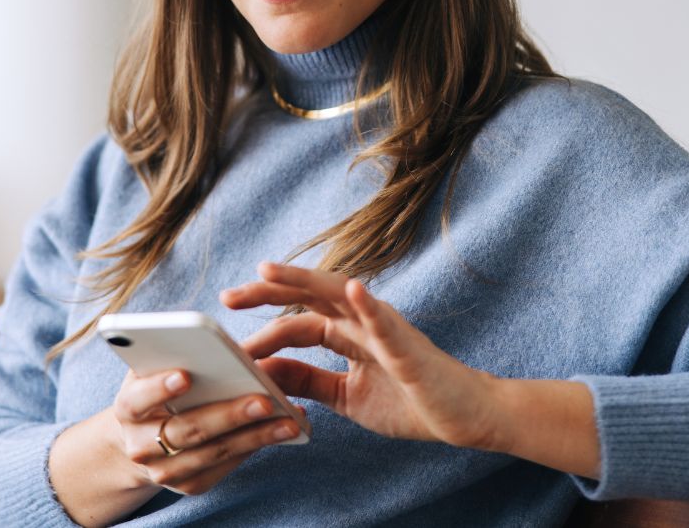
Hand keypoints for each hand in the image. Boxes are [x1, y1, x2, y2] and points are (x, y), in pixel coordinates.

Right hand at [105, 366, 303, 494]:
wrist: (145, 436)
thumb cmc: (157, 388)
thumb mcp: (155, 367)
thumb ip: (173, 354)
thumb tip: (217, 343)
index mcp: (128, 408)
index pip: (138, 399)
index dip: (159, 388)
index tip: (185, 375)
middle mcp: (140, 445)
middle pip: (187, 429)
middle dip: (228, 414)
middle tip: (263, 400)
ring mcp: (165, 470)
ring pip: (213, 452)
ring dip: (254, 436)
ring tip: (287, 420)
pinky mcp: (190, 484)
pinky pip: (225, 467)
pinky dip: (254, 447)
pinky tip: (280, 432)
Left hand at [220, 261, 501, 450]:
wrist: (463, 417)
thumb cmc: (411, 401)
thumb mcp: (346, 395)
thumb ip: (309, 380)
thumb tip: (265, 372)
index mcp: (347, 333)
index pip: (296, 320)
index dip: (262, 323)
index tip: (226, 328)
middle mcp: (362, 321)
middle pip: (308, 296)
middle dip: (268, 292)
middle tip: (227, 295)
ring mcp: (385, 328)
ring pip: (340, 295)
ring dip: (304, 281)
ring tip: (269, 271)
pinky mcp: (408, 346)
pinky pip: (386, 321)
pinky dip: (369, 304)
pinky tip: (353, 289)